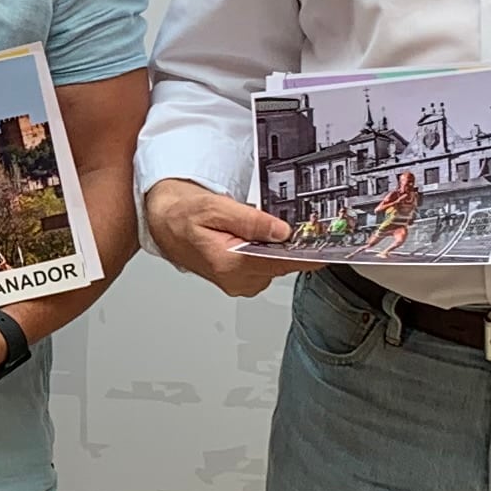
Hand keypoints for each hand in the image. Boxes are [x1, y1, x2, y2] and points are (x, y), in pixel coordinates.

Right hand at [143, 178, 294, 298]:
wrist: (163, 223)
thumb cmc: (181, 215)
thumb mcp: (215, 207)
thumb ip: (250, 220)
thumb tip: (281, 231)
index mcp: (229, 263)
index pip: (279, 263)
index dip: (305, 255)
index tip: (326, 251)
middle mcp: (235, 280)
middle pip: (280, 265)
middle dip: (288, 245)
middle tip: (287, 223)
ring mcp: (237, 283)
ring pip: (274, 267)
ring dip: (275, 248)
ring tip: (255, 227)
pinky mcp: (239, 281)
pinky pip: (265, 268)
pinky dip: (266, 253)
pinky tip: (252, 238)